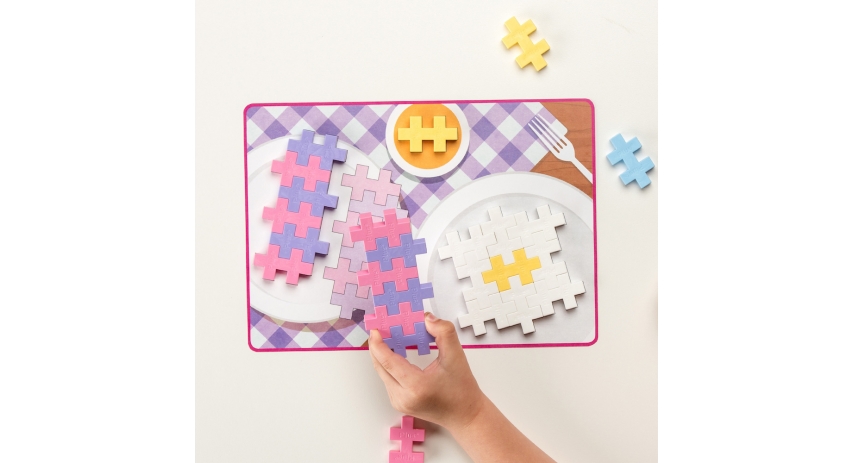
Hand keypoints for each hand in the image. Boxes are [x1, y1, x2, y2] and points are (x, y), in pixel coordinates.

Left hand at [368, 312, 485, 430]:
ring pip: (382, 373)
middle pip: (380, 367)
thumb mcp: (456, 356)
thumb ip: (443, 332)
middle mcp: (403, 397)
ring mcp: (399, 402)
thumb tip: (426, 319)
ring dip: (382, 356)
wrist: (465, 415)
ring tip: (386, 338)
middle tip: (379, 329)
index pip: (388, 362)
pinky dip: (388, 366)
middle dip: (376, 347)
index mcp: (416, 386)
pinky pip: (388, 380)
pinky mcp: (398, 403)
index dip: (378, 344)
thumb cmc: (462, 389)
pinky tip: (394, 353)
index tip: (376, 330)